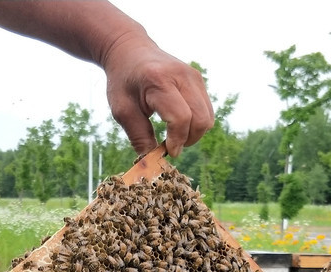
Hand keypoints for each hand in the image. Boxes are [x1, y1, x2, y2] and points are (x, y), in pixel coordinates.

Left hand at [102, 30, 214, 156]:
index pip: (180, 117)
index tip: (167, 151)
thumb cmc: (123, 82)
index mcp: (158, 81)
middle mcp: (181, 76)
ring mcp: (193, 76)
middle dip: (188, 140)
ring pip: (207, 116)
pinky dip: (196, 123)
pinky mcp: (198, 80)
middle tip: (171, 146)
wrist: (130, 50)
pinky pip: (207, 110)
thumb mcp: (123, 111)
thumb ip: (138, 137)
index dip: (177, 140)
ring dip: (194, 133)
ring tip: (175, 136)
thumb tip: (152, 162)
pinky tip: (179, 124)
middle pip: (200, 119)